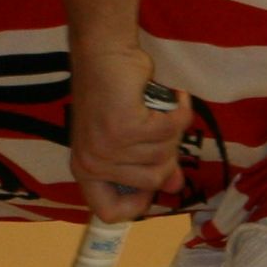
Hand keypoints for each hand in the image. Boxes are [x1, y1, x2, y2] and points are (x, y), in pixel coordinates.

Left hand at [68, 46, 186, 220]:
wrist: (104, 53)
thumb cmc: (115, 93)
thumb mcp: (130, 136)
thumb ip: (147, 163)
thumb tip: (175, 186)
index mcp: (86, 170)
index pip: (109, 213)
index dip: (138, 203)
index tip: (156, 182)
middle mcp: (92, 164)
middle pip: (154, 182)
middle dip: (169, 153)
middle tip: (160, 126)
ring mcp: (106, 147)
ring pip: (164, 155)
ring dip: (173, 129)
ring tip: (160, 108)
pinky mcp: (124, 127)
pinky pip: (171, 130)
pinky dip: (180, 111)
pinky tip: (175, 96)